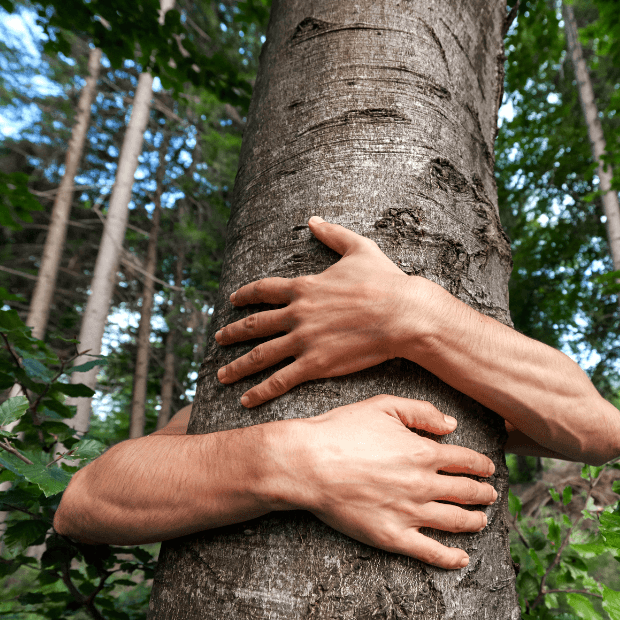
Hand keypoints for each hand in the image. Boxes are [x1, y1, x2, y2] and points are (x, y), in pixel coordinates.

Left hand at [216, 216, 436, 407]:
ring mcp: (303, 340)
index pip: (264, 290)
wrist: (402, 314)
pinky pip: (280, 380)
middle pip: (254, 324)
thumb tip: (313, 219)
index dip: (245, 295)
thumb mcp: (359, 249)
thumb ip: (333, 234)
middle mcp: (297, 314)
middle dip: (233, 333)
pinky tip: (246, 400)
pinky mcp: (315, 363)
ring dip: (238, 366)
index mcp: (304, 287)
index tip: (233, 301)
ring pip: (260, 355)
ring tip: (221, 375)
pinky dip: (260, 391)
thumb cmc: (386, 281)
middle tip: (217, 339)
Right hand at [280, 395, 495, 569]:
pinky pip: (430, 552)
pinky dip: (451, 558)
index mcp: (424, 452)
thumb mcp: (384, 406)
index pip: (467, 461)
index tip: (489, 468)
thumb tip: (452, 425)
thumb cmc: (341, 431)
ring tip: (483, 521)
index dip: (483, 465)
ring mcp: (410, 513)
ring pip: (456, 521)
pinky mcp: (392, 536)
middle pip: (467, 492)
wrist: (307, 464)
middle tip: (491, 496)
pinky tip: (463, 559)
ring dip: (475, 522)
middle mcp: (423, 484)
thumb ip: (422, 413)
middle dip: (484, 494)